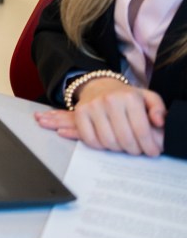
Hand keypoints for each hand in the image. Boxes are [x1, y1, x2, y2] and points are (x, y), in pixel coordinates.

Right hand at [33, 79, 164, 156]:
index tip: (152, 151)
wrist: (99, 86)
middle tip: (138, 150)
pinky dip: (100, 146)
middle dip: (134, 150)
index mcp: (130, 97)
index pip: (142, 131)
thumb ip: (158, 109)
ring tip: (124, 145)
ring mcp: (93, 106)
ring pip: (108, 142)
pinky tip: (108, 142)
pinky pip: (90, 140)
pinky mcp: (80, 113)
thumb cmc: (126, 97)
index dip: (149, 146)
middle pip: (125, 139)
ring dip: (118, 149)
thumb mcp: (148, 98)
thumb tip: (159, 122)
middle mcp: (110, 100)